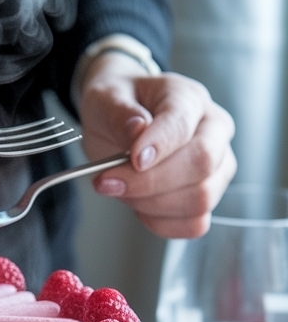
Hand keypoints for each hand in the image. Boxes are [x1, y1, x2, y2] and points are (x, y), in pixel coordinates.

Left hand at [78, 51, 236, 237]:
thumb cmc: (118, 106)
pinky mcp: (209, 196)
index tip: (132, 160)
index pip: (184, 124)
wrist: (119, 118)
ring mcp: (217, 166)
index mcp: (188, 98)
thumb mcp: (104, 98)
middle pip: (201, 163)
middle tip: (107, 181)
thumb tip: (138, 131)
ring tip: (120, 189)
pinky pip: (194, 223)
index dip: (159, 145)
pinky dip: (162, 222)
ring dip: (151, 203)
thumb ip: (119, 113)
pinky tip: (139, 206)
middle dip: (150, 181)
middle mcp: (214, 130)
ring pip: (200, 198)